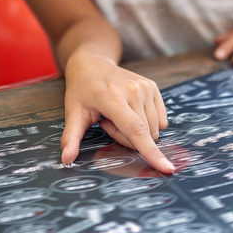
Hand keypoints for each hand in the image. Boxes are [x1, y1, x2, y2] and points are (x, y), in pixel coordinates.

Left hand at [60, 53, 174, 173]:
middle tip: (107, 122)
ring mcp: (146, 87)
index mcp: (113, 98)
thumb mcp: (73, 113)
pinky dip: (146, 123)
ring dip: (136, 130)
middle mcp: (133, 91)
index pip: (136, 130)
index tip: (166, 168)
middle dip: (126, 138)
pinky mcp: (153, 87)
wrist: (92, 64)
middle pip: (143, 135)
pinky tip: (129, 111)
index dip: (151, 152)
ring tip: (117, 114)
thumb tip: (66, 160)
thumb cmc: (82, 90)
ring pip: (152, 130)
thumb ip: (71, 138)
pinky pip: (160, 120)